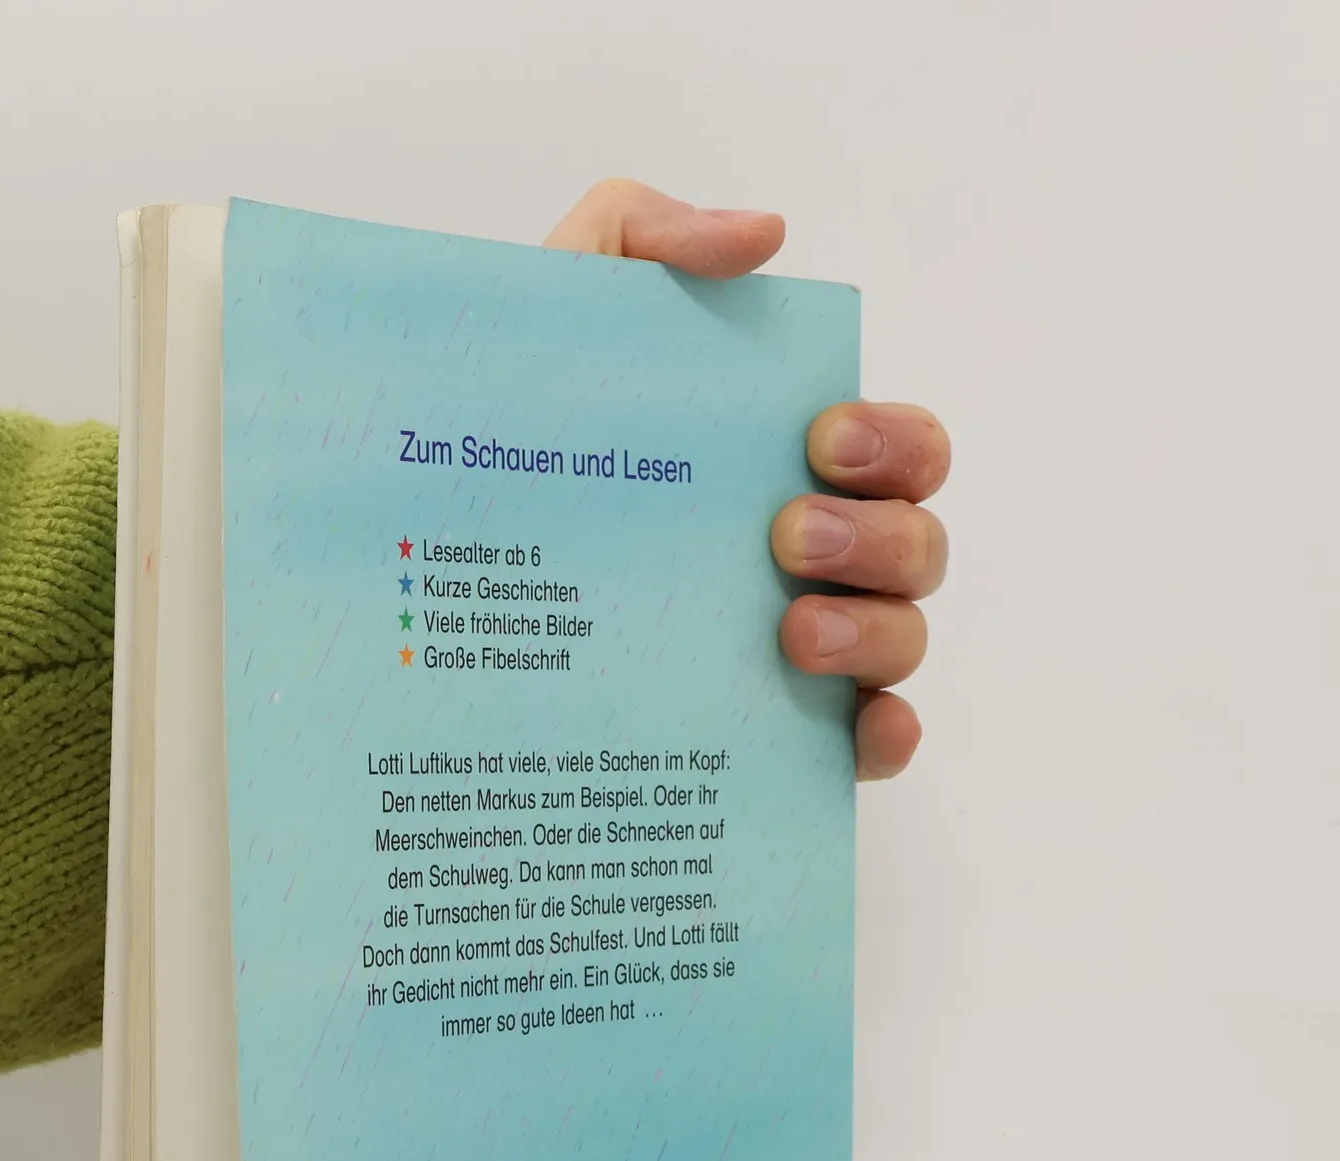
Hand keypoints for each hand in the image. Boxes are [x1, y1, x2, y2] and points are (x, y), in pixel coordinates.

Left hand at [546, 178, 949, 779]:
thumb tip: (764, 234)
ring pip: (904, 641)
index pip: (901, 449)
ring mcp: (806, 654)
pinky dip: (887, 738)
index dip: (893, 441)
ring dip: (875, 632)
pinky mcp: (780, 740)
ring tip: (792, 634)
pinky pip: (870, 747)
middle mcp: (815, 559)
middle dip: (878, 536)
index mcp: (786, 467)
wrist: (422, 570)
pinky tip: (863, 731)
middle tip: (787, 536)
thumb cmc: (512, 440)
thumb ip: (641, 238)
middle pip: (917, 546)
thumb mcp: (555, 316)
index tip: (821, 441)